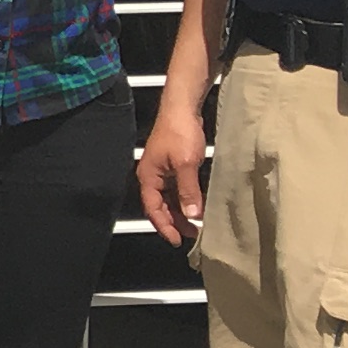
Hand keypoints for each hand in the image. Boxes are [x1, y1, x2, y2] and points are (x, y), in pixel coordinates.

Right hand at [138, 95, 208, 249]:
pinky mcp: (173, 165)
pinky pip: (177, 188)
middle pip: (160, 206)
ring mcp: (163, 170)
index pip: (153, 209)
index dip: (165, 227)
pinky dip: (186, 198)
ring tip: (197, 223)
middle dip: (175, 222)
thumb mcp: (185, 164)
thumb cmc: (179, 132)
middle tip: (192, 235)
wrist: (183, 107)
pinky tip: (198, 204)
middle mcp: (152, 176)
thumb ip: (188, 191)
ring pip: (170, 198)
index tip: (178, 240)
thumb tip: (192, 214)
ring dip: (182, 211)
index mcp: (148, 177)